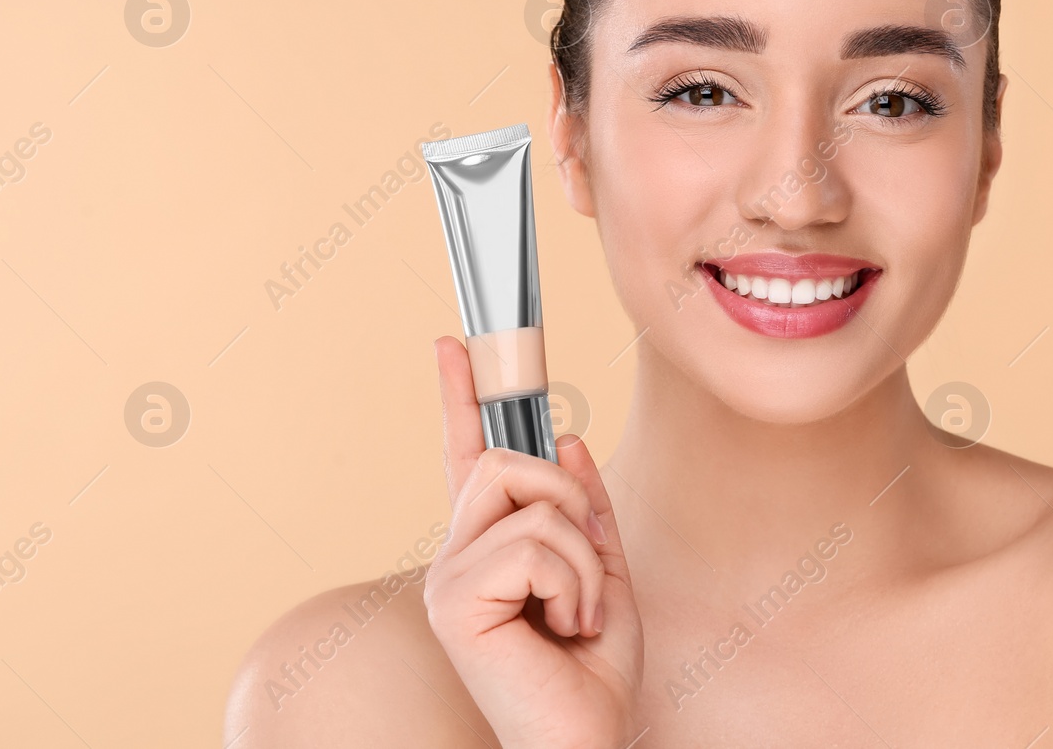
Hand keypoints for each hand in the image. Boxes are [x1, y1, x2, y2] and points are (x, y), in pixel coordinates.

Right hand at [423, 336, 643, 748]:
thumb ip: (583, 508)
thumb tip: (570, 440)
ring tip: (574, 613)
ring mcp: (449, 577)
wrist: (588, 734)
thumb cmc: (591, 670)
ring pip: (532, 500)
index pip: (466, 455)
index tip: (453, 344)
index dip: (458, 396)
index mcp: (488, 544)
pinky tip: (562, 627)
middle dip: (567, 501)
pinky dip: (572, 583)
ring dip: (581, 557)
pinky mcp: (454, 600)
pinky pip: (534, 544)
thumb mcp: (603, 569)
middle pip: (508, 460)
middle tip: (585, 568)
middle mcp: (456, 554)